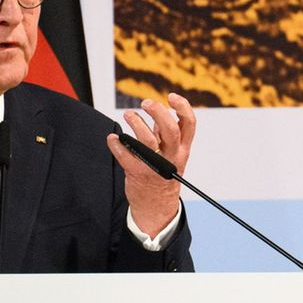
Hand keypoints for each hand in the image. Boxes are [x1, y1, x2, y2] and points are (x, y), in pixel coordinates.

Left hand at [106, 92, 196, 237]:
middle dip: (158, 112)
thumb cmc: (163, 173)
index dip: (182, 107)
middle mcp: (172, 157)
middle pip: (170, 130)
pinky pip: (125, 156)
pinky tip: (112, 138)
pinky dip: (116, 144)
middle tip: (146, 103)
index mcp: (183, 149)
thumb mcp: (172, 153)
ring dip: (136, 123)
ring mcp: (155, 165)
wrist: (157, 205)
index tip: (171, 96)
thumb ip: (165, 133)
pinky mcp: (137, 173)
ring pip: (148, 141)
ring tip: (128, 114)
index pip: (189, 124)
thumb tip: (159, 110)